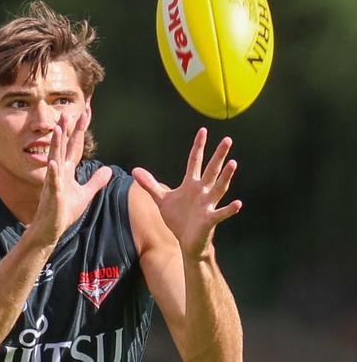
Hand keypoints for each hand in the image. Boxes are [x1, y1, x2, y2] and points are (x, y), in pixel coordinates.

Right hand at [31, 112, 111, 241]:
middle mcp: (59, 172)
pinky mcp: (53, 195)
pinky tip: (53, 163)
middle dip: (66, 131)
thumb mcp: (85, 194)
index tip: (84, 114)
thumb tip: (108, 170)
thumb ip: (96, 181)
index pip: (74, 147)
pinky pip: (52, 182)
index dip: (79, 131)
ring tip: (58, 129)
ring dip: (56, 144)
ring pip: (55, 159)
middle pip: (63, 147)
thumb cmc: (64, 211)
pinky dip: (53, 173)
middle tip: (67, 113)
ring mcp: (54, 182)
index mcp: (66, 170)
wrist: (50, 228)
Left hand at [132, 128, 241, 259]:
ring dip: (226, 176)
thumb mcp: (162, 199)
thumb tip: (135, 170)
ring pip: (218, 188)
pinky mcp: (209, 219)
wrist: (186, 241)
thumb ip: (150, 184)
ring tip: (233, 163)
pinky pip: (221, 213)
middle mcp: (202, 191)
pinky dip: (229, 209)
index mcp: (191, 184)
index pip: (195, 161)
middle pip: (211, 170)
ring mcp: (207, 205)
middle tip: (227, 139)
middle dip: (218, 155)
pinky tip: (238, 203)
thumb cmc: (178, 218)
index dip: (198, 146)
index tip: (202, 131)